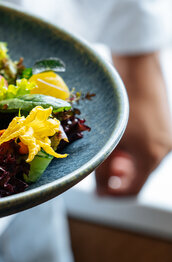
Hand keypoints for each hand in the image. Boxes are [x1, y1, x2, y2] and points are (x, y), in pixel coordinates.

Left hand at [95, 52, 171, 195]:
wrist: (136, 67)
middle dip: (117, 179)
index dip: (112, 195)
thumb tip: (98, 187)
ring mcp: (166, 137)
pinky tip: (116, 140)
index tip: (97, 193)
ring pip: (142, 163)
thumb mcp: (109, 137)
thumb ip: (101, 165)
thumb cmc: (121, 100)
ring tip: (107, 153)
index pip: (132, 190)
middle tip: (100, 171)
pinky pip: (146, 149)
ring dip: (122, 165)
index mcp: (152, 155)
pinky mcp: (162, 126)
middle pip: (138, 177)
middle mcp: (164, 149)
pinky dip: (130, 152)